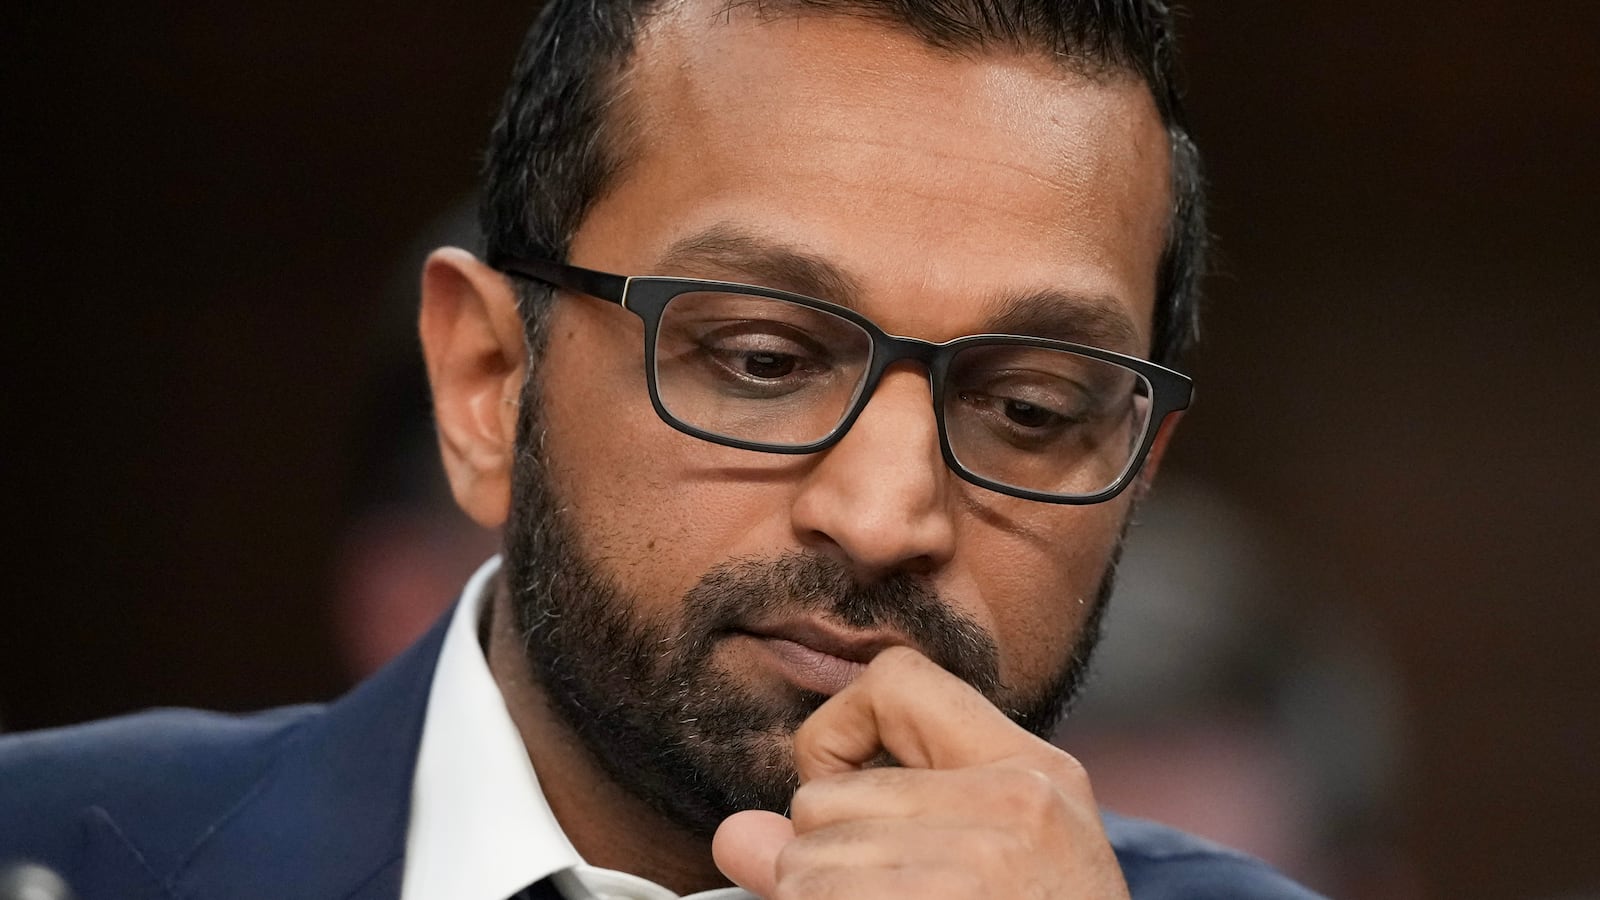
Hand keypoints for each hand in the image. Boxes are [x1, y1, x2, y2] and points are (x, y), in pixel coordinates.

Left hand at [712, 646, 1129, 898]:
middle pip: (822, 799)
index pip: (894, 682)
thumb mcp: (1001, 862)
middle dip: (828, 860)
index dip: (840, 732)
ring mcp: (967, 872)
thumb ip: (876, 825)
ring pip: (799, 866)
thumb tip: (738, 835)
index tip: (846, 786)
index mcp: (1030, 773)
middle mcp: (1005, 810)